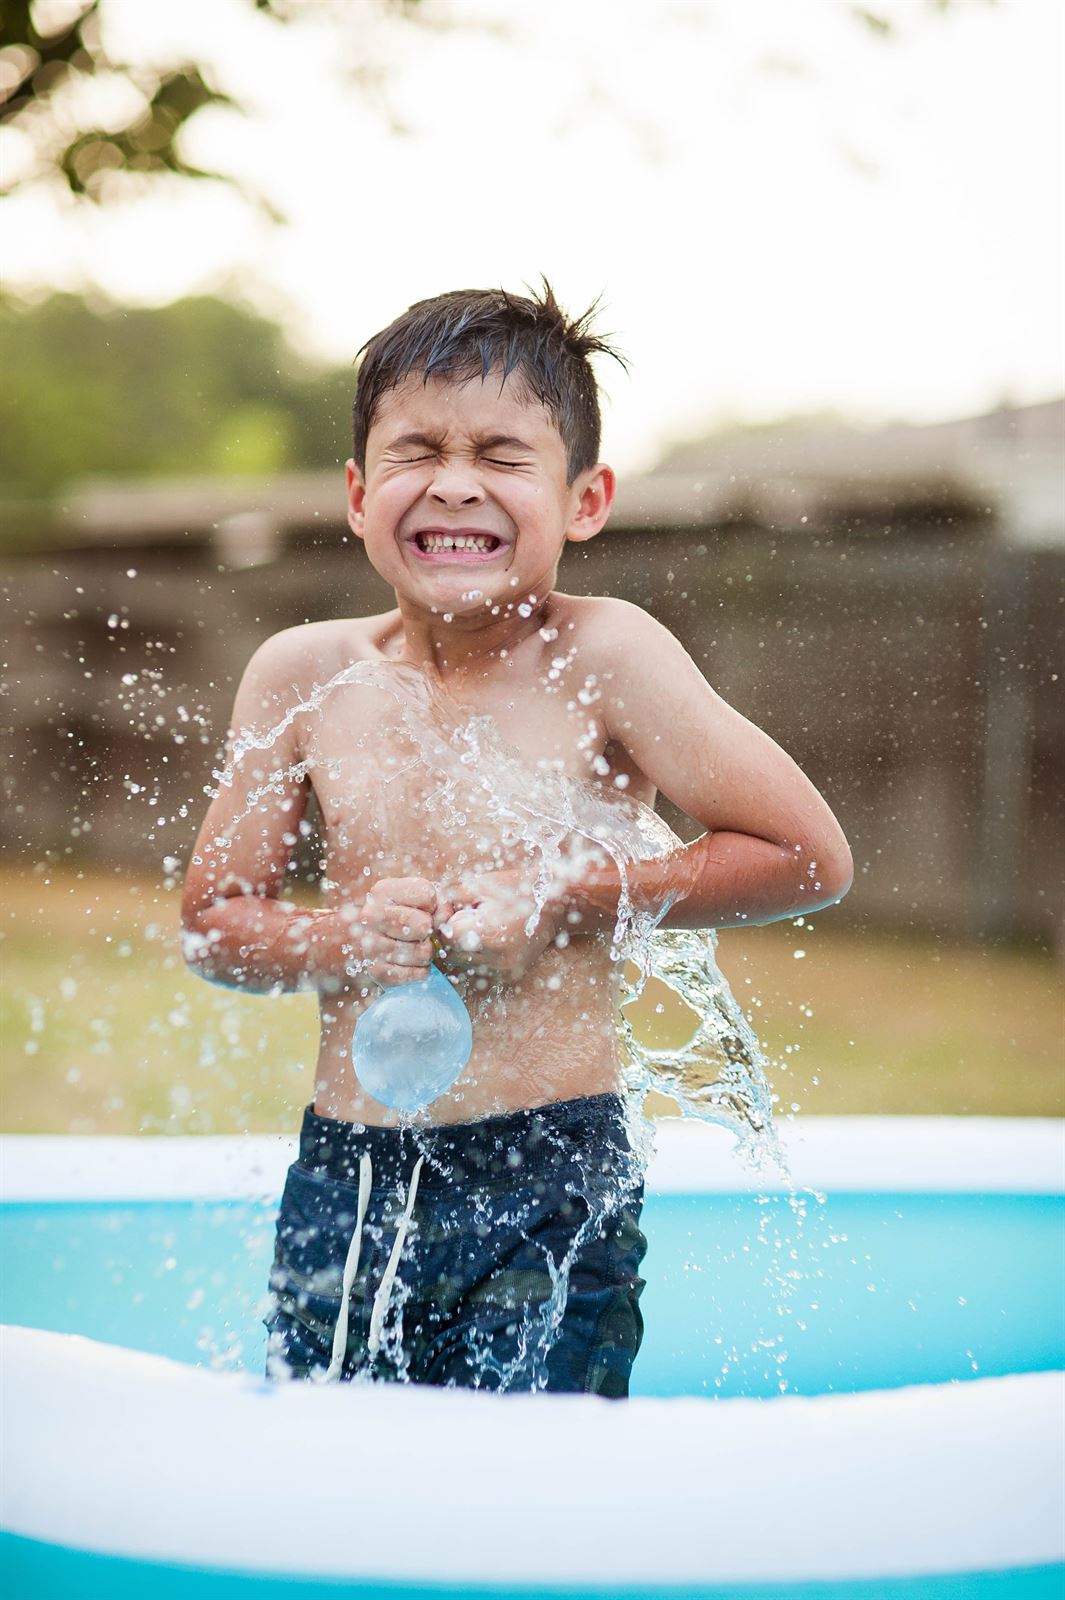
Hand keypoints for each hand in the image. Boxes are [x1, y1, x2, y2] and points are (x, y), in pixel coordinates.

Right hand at [340, 877, 435, 988]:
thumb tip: (442, 923)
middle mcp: (370, 915)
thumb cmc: (411, 919)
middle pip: (423, 925)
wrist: (386, 947)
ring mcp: (369, 944)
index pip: (427, 895)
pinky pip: (414, 974)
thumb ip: (441, 905)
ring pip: (422, 952)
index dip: (434, 906)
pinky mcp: (375, 971)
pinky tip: (413, 965)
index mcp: (382, 891)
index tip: (424, 910)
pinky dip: (421, 972)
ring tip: (416, 949)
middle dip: (430, 932)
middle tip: (421, 935)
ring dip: (427, 954)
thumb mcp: (425, 902)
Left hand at [435, 868, 562, 982]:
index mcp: (486, 935)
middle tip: (470, 916)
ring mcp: (503, 971)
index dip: (446, 921)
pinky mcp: (509, 977)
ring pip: (463, 965)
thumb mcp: (478, 885)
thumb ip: (448, 899)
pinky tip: (490, 940)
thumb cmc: (515, 889)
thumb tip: (429, 914)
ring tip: (480, 928)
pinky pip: (479, 971)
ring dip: (464, 948)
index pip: (445, 937)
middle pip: (452, 954)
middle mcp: (495, 960)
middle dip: (453, 936)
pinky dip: (478, 957)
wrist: (556, 905)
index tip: (458, 909)